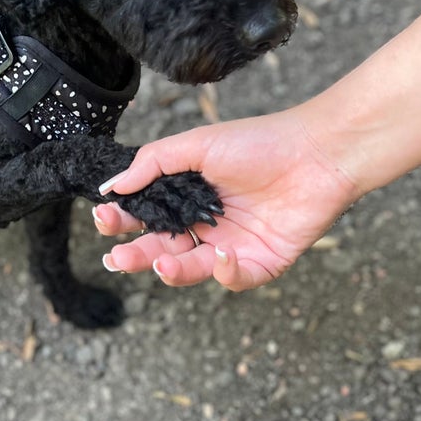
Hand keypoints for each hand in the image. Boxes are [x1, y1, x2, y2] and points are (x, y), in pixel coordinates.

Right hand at [92, 107, 359, 289]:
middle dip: (136, 255)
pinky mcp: (261, 263)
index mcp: (187, 196)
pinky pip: (234, 278)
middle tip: (116, 259)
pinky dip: (224, 272)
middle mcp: (206, 224)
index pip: (146, 215)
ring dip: (172, 270)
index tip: (103, 217)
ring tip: (158, 262)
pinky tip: (222, 254)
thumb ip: (153, 163)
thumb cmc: (259, 142)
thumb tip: (110, 186)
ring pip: (193, 269)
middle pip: (162, 248)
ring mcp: (232, 246)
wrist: (317, 153)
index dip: (122, 220)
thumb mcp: (197, 145)